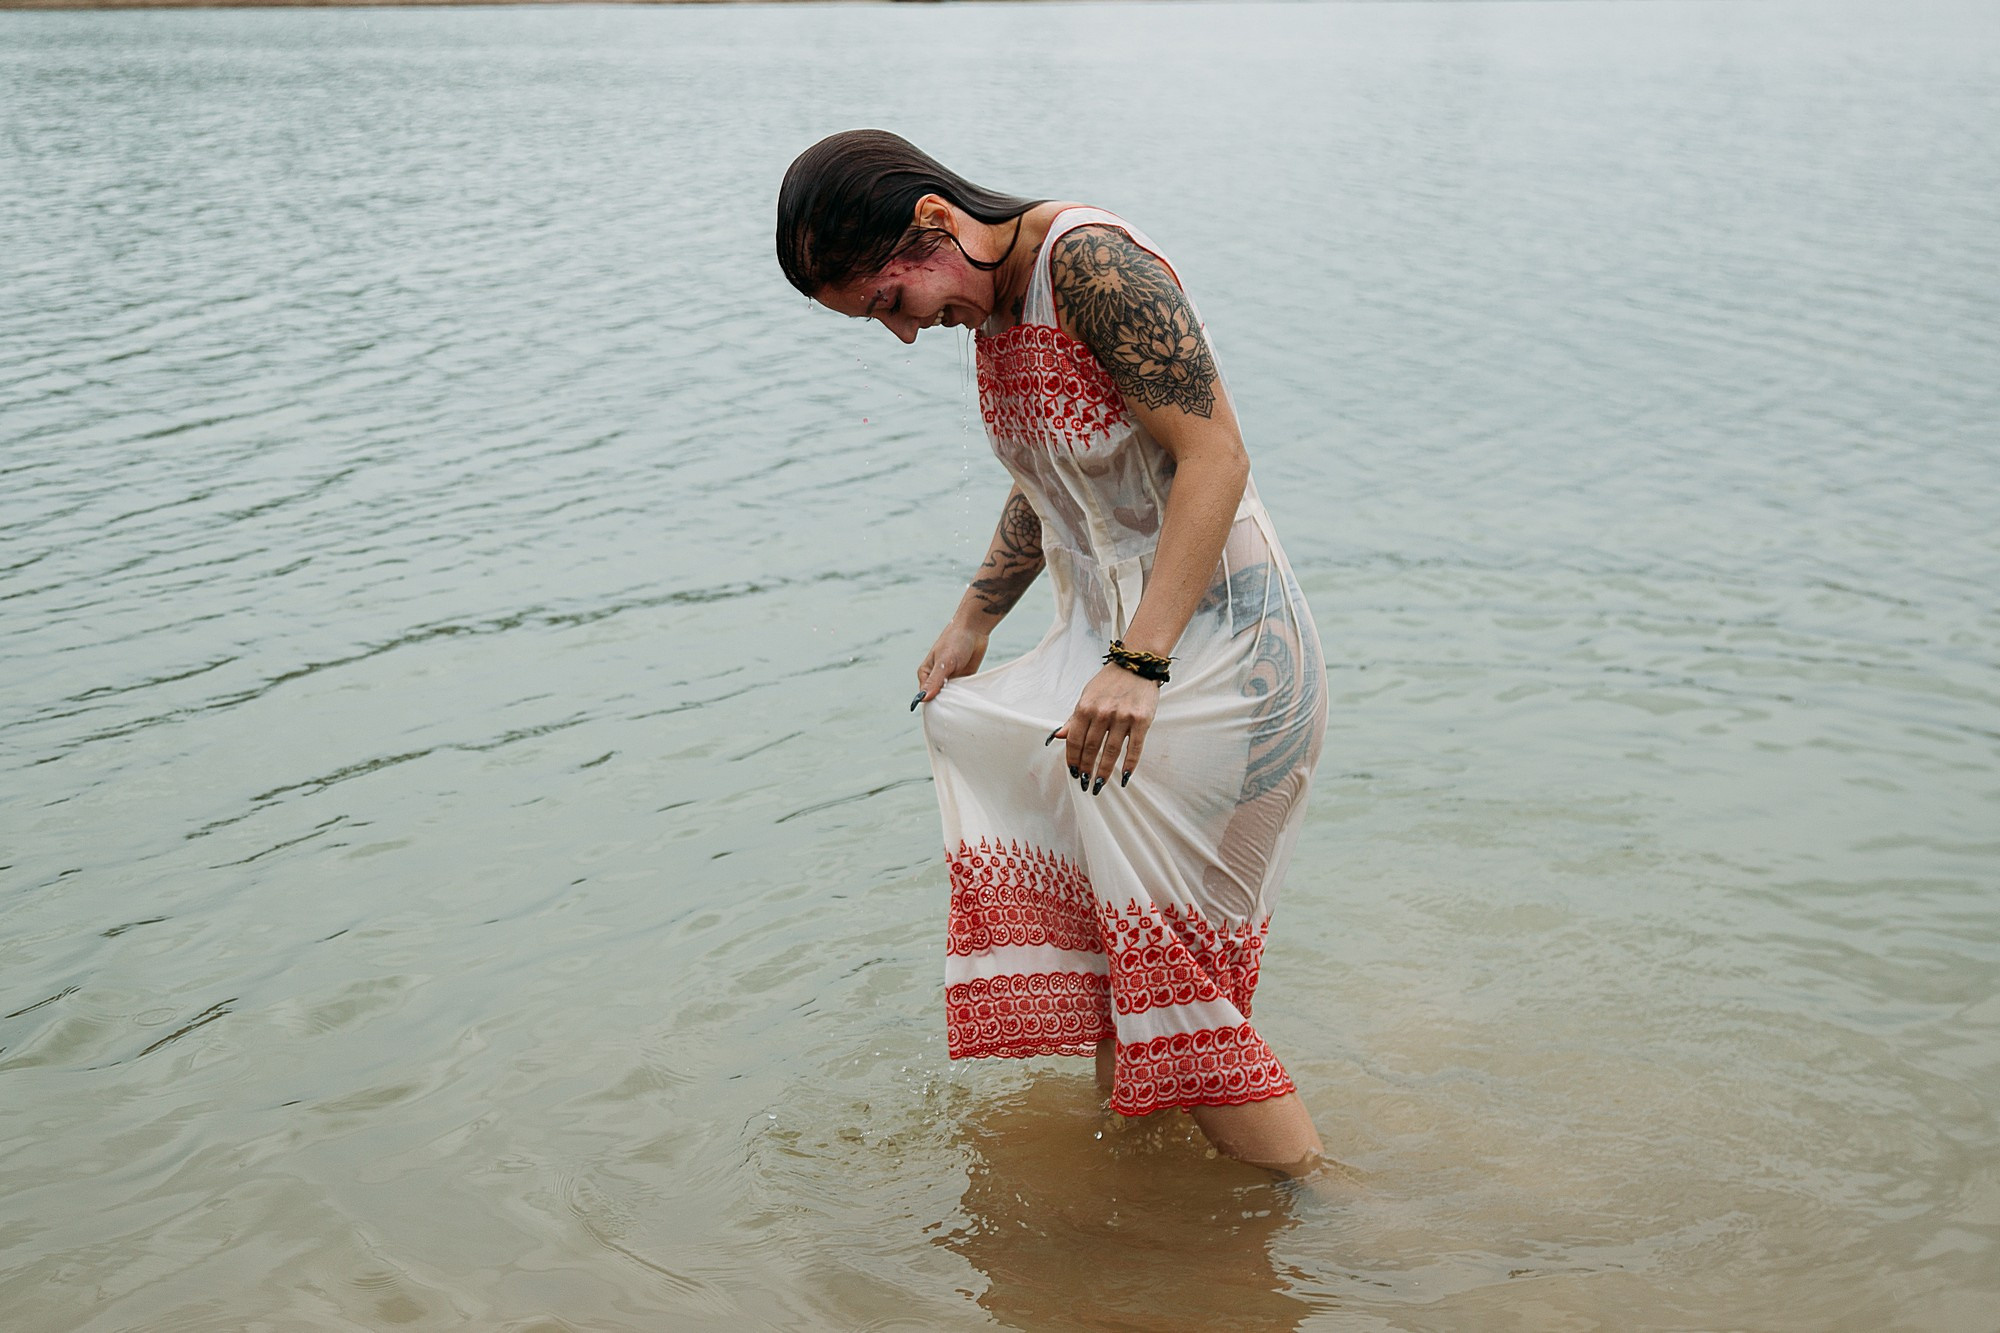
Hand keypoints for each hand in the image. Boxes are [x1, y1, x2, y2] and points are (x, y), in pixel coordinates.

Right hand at [912, 620, 989, 707]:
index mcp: (926, 674)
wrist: (974, 629)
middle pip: (938, 698)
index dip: (933, 704)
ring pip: (952, 697)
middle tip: (954, 711)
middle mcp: (936, 678)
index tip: (941, 712)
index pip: (925, 695)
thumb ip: (935, 681)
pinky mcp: (963, 679)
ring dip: (957, 700)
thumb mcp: (944, 662)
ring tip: (963, 705)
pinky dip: (966, 696)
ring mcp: (951, 679)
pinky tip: (971, 699)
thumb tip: (923, 698)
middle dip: (945, 704)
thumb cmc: (955, 641)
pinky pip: (963, 693)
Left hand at [1051, 664, 1157, 793]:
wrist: (1136, 665)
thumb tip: (1057, 736)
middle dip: (1086, 769)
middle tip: (1084, 783)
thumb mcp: (1086, 696)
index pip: (1074, 740)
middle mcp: (1102, 713)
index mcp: (1085, 707)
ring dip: (1103, 771)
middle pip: (1090, 749)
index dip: (1072, 759)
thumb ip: (1073, 718)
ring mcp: (1123, 717)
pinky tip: (1125, 776)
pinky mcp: (1142, 721)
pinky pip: (1134, 748)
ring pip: (1110, 752)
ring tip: (1098, 784)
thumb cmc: (1109, 682)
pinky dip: (1129, 764)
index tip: (1072, 771)